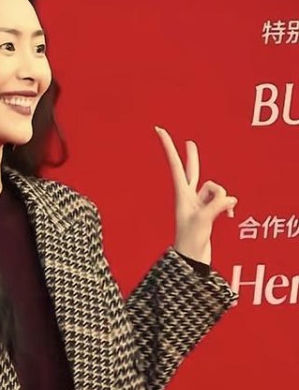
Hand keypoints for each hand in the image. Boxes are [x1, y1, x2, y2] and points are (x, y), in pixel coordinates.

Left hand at [155, 127, 237, 264]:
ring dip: (223, 198)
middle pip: (192, 171)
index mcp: (181, 194)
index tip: (158, 130)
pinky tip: (230, 216)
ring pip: (217, 189)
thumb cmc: (191, 241)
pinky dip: (228, 206)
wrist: (191, 259)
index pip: (175, 165)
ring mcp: (199, 204)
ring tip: (220, 214)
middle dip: (192, 157)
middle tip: (189, 142)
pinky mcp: (208, 211)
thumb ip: (217, 206)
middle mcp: (189, 196)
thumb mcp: (203, 221)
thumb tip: (231, 199)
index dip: (169, 147)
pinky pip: (224, 200)